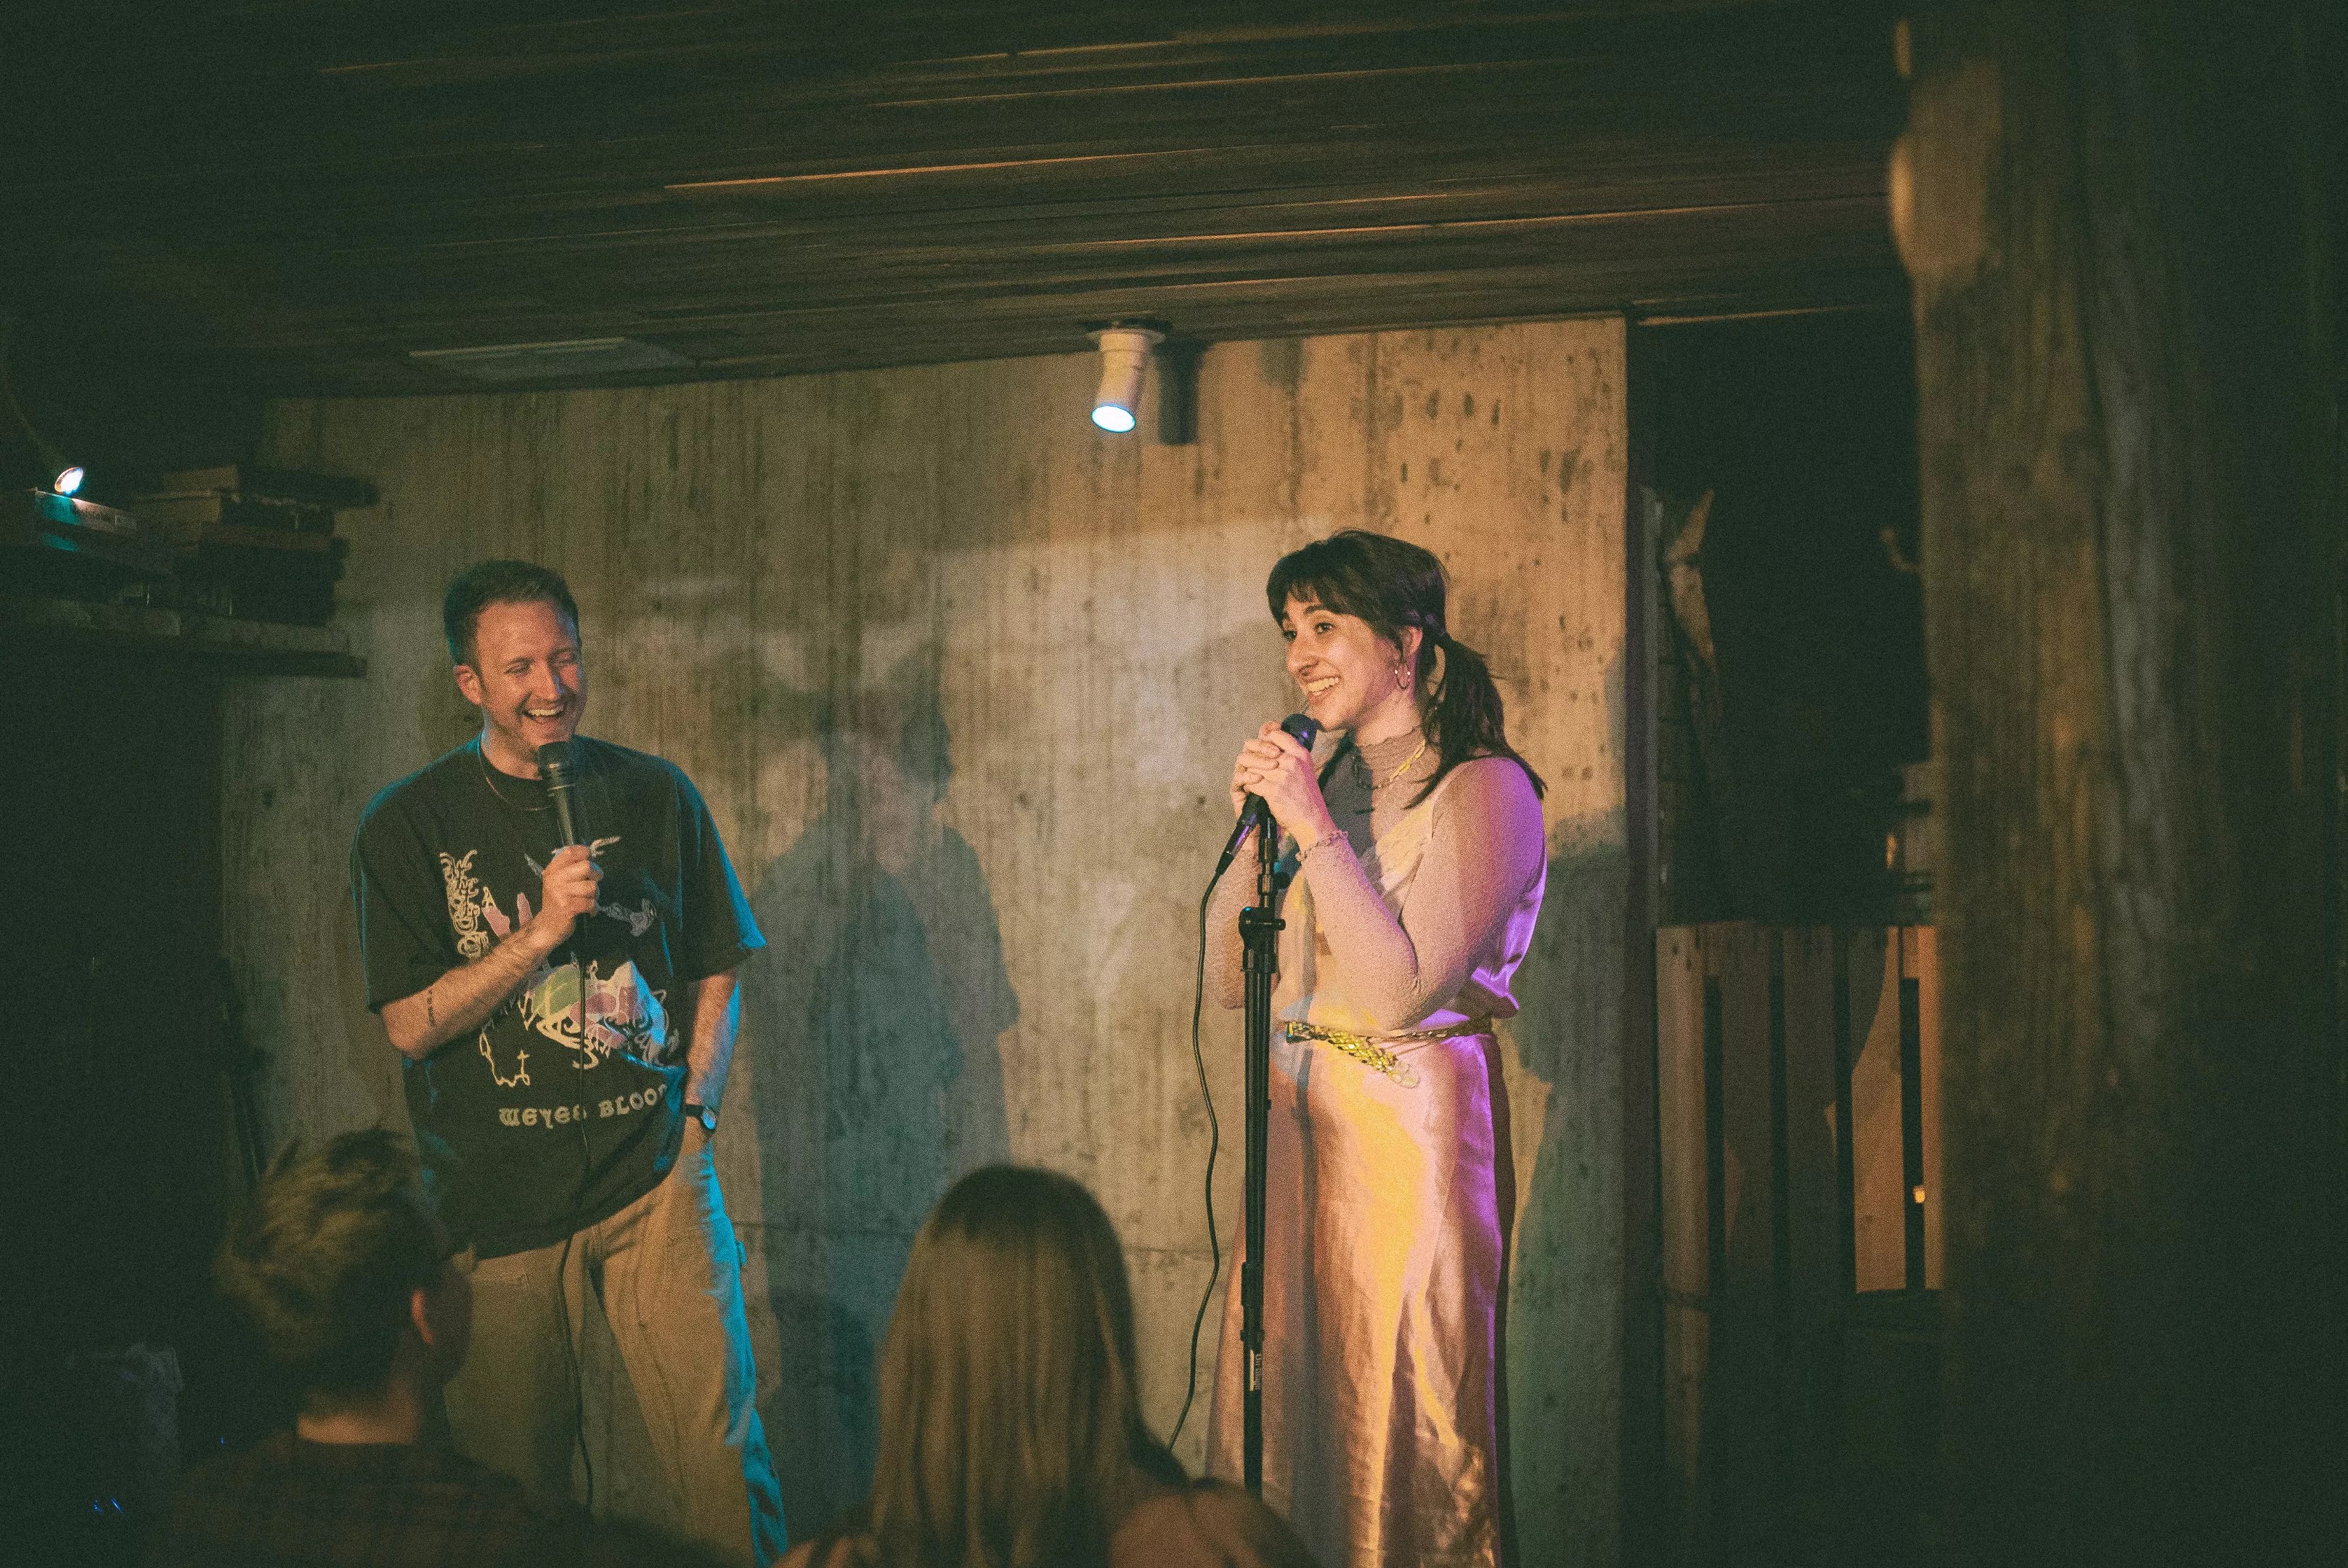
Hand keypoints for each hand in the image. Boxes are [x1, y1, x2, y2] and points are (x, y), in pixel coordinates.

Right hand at [526, 843, 601, 949]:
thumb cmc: (558, 902)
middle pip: (587, 866)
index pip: (571, 851)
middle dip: (596, 874)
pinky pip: (591, 903)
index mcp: (553, 870)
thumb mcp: (558, 882)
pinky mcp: (568, 907)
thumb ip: (570, 868)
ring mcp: (560, 893)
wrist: (547, 927)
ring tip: (588, 900)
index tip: (589, 860)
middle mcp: (555, 879)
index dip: (585, 853)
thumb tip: (590, 855)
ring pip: (592, 886)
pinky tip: (588, 911)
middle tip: (593, 882)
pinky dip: (594, 908)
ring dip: (595, 895)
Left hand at [1230, 721, 1336, 845]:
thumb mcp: (1305, 769)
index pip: (1275, 735)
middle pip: (1260, 749)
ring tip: (1249, 777)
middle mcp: (1292, 761)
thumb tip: (1270, 741)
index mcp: (1300, 754)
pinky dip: (1249, 786)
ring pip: (1253, 765)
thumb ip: (1290, 755)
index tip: (1259, 749)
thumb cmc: (1306, 796)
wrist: (1312, 820)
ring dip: (1247, 772)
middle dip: (1251, 756)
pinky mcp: (1274, 790)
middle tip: (1247, 764)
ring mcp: (1282, 776)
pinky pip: (1252, 783)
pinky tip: (1251, 790)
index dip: (1263, 740)